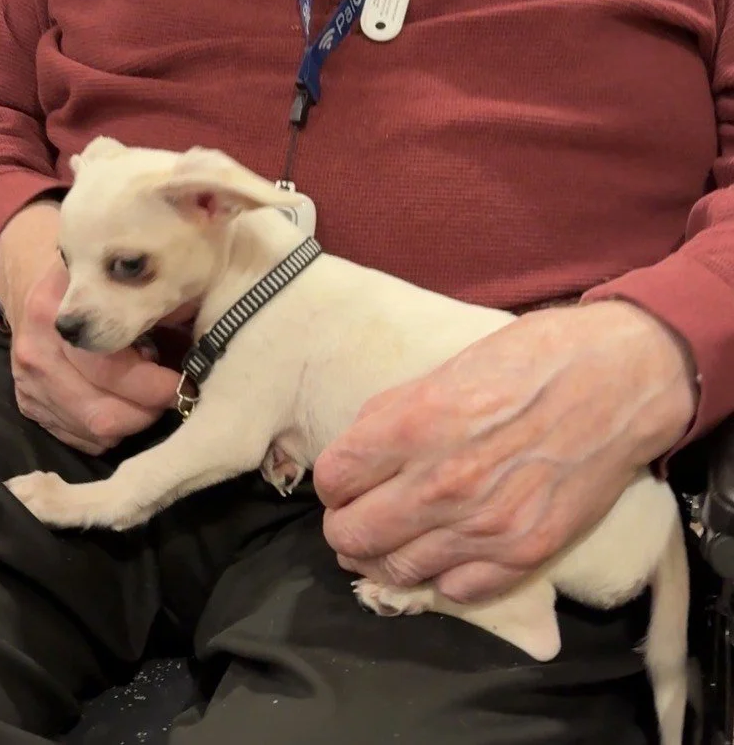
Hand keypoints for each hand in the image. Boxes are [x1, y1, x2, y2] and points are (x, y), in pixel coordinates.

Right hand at [0, 203, 180, 453]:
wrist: (32, 273)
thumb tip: (210, 337)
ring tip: (150, 396)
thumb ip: (161, 301)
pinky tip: (123, 401)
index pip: (112, 368)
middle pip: (102, 412)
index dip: (157, 383)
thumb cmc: (97, 274)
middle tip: (176, 396)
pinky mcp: (27, 404)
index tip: (188, 380)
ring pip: (93, 432)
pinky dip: (110, 429)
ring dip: (133, 421)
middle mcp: (37, 350)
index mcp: (60, 310)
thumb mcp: (127, 274)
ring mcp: (27, 381)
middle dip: (149, 410)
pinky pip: (79, 438)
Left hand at [313, 302, 695, 603]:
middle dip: (345, 527)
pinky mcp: (525, 553)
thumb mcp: (447, 368)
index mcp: (415, 424)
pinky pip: (456, 590)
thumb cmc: (532, 359)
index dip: (333, 482)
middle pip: (352, 536)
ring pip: (396, 571)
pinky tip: (442, 553)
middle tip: (355, 517)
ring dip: (384, 558)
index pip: (333, 480)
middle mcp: (442, 483)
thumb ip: (395, 413)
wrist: (618, 379)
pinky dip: (439, 577)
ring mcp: (485, 526)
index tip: (344, 480)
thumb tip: (358, 452)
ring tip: (391, 541)